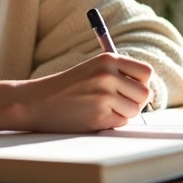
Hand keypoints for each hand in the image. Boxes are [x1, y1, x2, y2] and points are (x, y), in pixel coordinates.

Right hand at [19, 53, 152, 132]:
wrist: (36, 101)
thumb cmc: (65, 87)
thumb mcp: (92, 69)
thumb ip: (117, 75)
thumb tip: (146, 91)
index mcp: (107, 59)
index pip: (146, 72)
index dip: (141, 83)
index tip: (131, 89)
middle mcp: (108, 75)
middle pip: (144, 94)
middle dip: (135, 101)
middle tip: (118, 103)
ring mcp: (104, 96)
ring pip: (134, 110)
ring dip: (122, 114)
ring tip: (101, 109)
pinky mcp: (99, 116)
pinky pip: (120, 123)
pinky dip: (111, 123)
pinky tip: (93, 116)